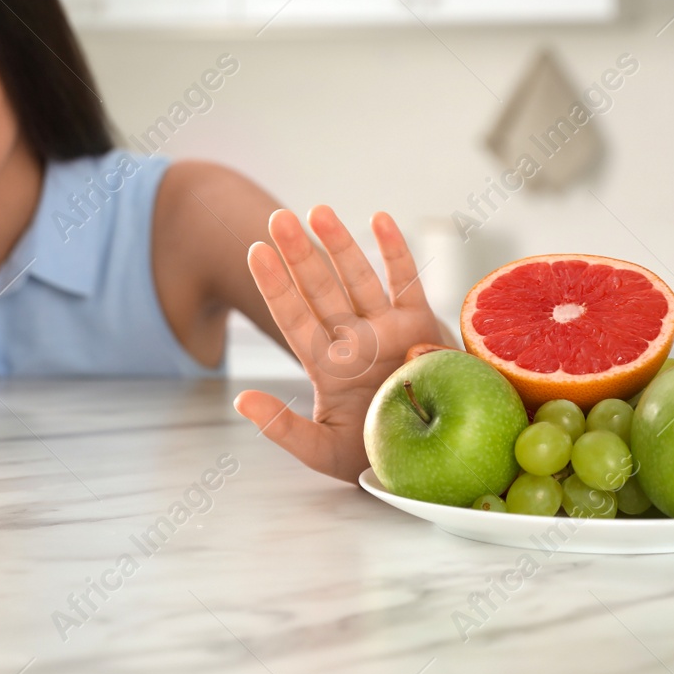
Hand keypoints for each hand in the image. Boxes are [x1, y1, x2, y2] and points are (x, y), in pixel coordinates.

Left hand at [233, 206, 454, 482]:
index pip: (294, 318)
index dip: (275, 285)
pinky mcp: (422, 327)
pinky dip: (395, 250)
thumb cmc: (372, 458)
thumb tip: (241, 400)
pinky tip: (380, 218)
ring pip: (358, 278)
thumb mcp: (323, 451)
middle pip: (320, 289)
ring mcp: (387, 329)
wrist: (432, 463)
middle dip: (299, 254)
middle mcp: (354, 340)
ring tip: (317, 210)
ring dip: (340, 244)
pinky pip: (406, 283)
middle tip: (278, 217)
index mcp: (327, 366)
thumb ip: (283, 429)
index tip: (255, 251)